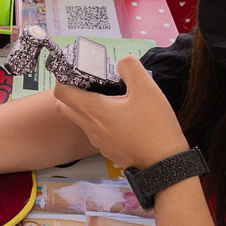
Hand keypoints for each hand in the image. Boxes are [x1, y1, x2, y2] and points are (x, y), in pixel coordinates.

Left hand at [52, 56, 187, 169]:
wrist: (164, 164)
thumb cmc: (155, 127)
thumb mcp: (147, 89)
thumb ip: (131, 68)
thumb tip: (121, 61)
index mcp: (94, 110)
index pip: (62, 92)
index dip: (63, 78)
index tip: (75, 70)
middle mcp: (90, 127)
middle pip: (65, 107)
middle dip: (70, 92)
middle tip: (88, 82)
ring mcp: (98, 141)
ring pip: (80, 120)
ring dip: (84, 107)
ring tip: (106, 97)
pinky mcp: (107, 149)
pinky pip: (94, 132)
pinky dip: (97, 121)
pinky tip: (118, 116)